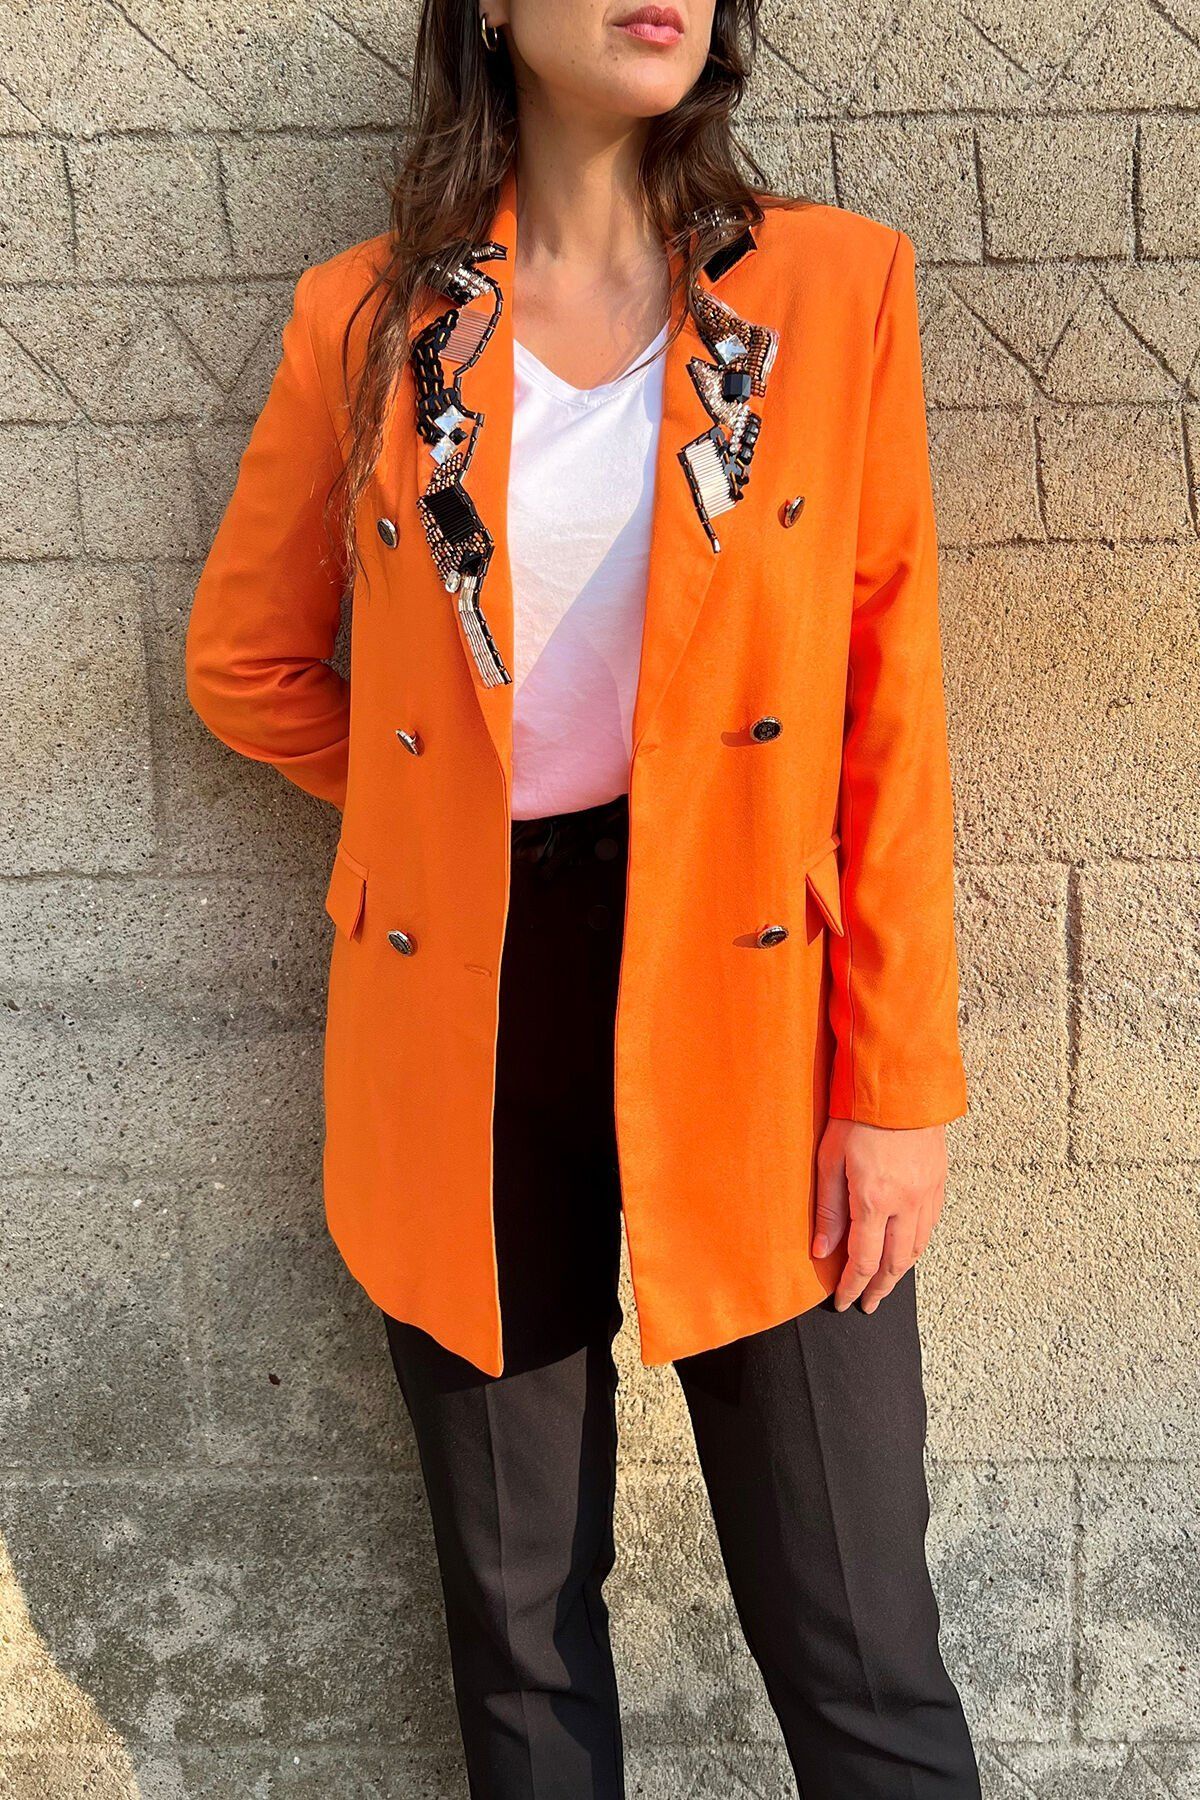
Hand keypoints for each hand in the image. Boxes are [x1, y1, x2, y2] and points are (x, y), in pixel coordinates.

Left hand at [812, 1119, 946, 1314]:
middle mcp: (905, 1203)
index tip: (842, 1301)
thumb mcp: (830, 1160)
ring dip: (899, 1272)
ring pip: (916, 1249)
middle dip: (878, 1289)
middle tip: (867, 1304)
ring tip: (884, 1285)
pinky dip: (916, 1246)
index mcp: (874, 1200)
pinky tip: (906, 1251)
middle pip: (894, 1263)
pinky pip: (930, 1226)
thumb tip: (823, 1251)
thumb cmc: (858, 1115)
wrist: (900, 1084)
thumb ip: (828, 1209)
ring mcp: (926, 1194)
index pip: (863, 1261)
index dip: (851, 1287)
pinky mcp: (938, 1182)